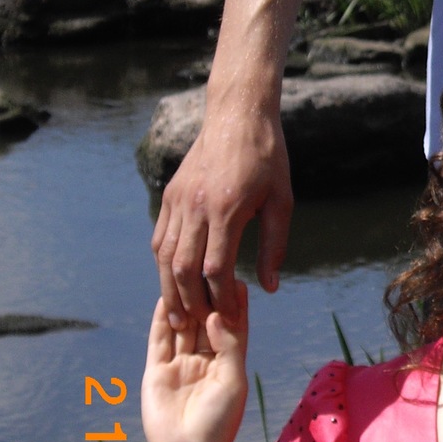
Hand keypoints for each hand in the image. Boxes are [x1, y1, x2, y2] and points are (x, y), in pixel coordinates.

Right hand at [141, 282, 249, 441]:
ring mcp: (180, 364)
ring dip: (184, 303)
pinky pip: (159, 339)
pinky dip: (161, 318)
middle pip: (205, 321)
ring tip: (185, 274)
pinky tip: (163, 297)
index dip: (233, 302)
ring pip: (182, 326)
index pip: (232, 325)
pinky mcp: (157, 370)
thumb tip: (220, 312)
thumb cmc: (217, 423)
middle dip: (206, 297)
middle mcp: (204, 359)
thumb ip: (228, 345)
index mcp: (228, 362)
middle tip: (206, 267)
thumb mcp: (232, 381)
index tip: (234, 275)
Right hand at [152, 100, 291, 328]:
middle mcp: (196, 206)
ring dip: (169, 289)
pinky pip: (160, 237)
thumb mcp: (282, 200)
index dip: (220, 298)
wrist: (238, 115)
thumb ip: (275, 245)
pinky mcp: (170, 195)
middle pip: (184, 268)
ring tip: (177, 315)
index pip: (216, 267)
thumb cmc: (267, 158)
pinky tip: (171, 280)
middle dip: (189, 301)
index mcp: (227, 208)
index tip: (228, 317)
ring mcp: (178, 200)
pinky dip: (164, 263)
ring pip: (165, 255)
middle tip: (196, 326)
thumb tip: (270, 288)